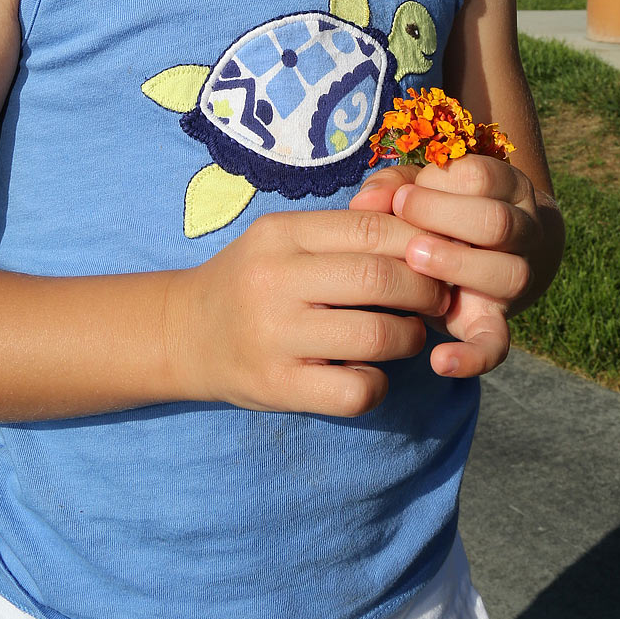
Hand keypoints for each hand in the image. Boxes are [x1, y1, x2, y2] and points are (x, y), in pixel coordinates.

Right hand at [164, 209, 450, 416]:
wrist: (182, 333)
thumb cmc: (251, 280)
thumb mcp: (284, 240)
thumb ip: (343, 232)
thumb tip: (423, 229)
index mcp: (281, 234)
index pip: (371, 228)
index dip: (419, 242)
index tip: (436, 256)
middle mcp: (275, 280)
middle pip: (380, 278)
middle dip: (426, 289)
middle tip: (437, 298)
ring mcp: (274, 336)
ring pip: (376, 335)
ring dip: (411, 337)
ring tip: (409, 335)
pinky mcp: (277, 387)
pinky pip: (354, 390)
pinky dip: (378, 384)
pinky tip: (370, 373)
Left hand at [350, 156, 559, 378]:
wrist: (498, 250)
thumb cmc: (447, 208)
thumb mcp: (426, 188)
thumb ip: (394, 185)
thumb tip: (362, 203)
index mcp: (507, 188)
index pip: (483, 177)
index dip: (439, 184)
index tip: (402, 198)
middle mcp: (524, 230)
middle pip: (498, 222)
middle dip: (444, 221)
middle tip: (405, 230)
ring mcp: (516, 278)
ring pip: (509, 275)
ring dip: (457, 268)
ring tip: (414, 263)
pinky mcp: (496, 322)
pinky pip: (497, 344)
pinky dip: (472, 357)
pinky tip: (438, 361)